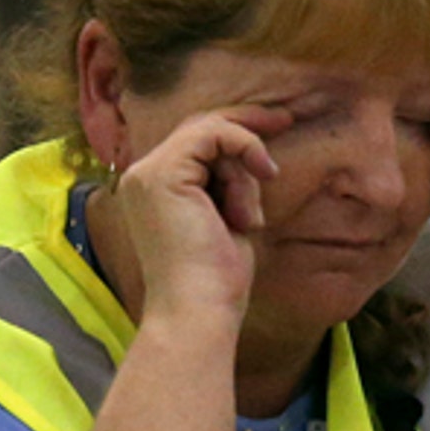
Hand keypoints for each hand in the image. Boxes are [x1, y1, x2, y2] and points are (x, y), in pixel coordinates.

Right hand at [109, 106, 289, 320]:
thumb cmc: (218, 282)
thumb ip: (232, 189)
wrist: (198, 312)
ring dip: (244, 172)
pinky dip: (244, 149)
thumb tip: (255, 164)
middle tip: (287, 118)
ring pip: (210, 135)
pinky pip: (213, 135)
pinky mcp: (162, 175)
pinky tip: (261, 177)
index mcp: (154, 191)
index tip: (278, 127)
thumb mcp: (231, 222)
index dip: (236, 133)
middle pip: (200, 130)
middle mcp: (142, 178)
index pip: (195, 144)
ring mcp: (147, 174)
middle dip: (246, 124)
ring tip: (248, 218)